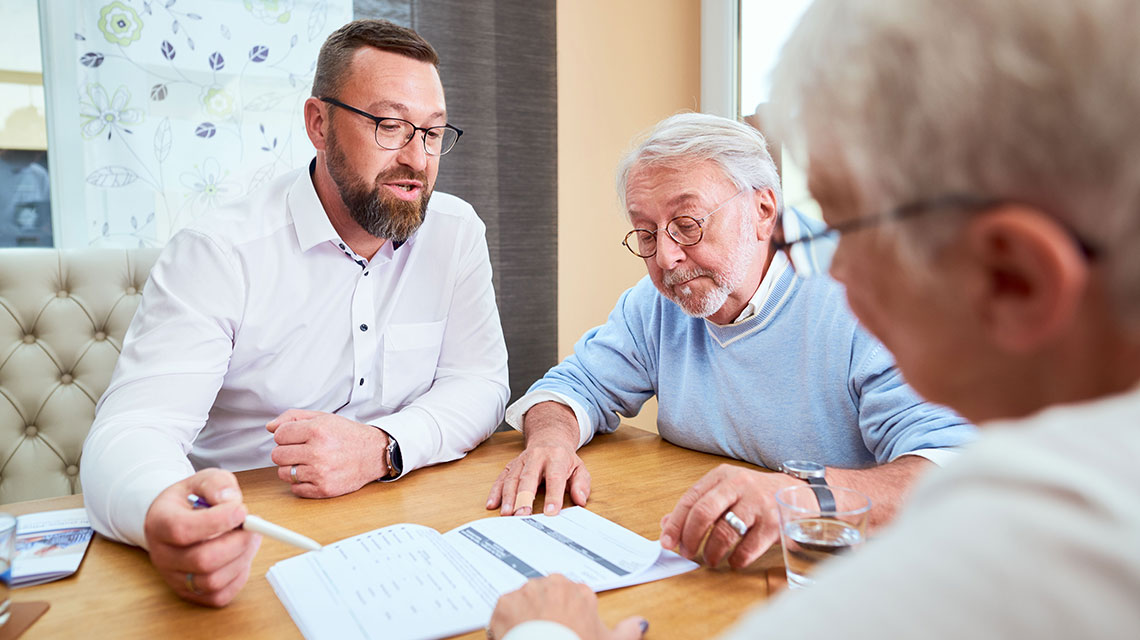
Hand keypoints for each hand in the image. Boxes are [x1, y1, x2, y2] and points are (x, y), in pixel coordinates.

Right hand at [143, 469, 261, 606]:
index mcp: (159, 522)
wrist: (175, 520)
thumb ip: (217, 485)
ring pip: (212, 581)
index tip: (242, 510)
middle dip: (237, 543)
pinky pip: (219, 596)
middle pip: (201, 560)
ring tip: (250, 538)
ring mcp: (174, 577)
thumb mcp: (202, 480)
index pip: (182, 529)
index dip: (217, 522)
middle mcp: (162, 554)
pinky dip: (238, 577)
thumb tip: (231, 501)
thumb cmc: (191, 500)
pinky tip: (241, 555)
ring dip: (241, 559)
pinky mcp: (190, 592)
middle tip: (254, 527)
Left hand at [267, 409, 388, 497]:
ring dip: (292, 468)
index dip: (285, 436)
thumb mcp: (323, 418)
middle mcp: (318, 451)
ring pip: (283, 473)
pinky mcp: (323, 489)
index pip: (279, 435)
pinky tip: (313, 474)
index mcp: (317, 430)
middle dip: (286, 452)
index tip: (295, 437)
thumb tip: (270, 427)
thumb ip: (294, 417)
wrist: (373, 453)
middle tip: (301, 450)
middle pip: (277, 455)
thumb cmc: (348, 435)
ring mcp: (320, 472)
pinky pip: (295, 489)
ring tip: (307, 462)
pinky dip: (301, 483)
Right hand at [486, 403, 589, 515]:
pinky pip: (501, 478)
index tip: (551, 512)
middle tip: (522, 515)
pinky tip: (492, 504)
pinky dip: (495, 492)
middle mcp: (536, 457)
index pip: (555, 477)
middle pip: (529, 477)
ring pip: (512, 478)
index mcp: (556, 457)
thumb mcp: (579, 468)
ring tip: (507, 514)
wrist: (549, 438)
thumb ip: (581, 484)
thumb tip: (580, 500)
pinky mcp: (511, 466)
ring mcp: (521, 461)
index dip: (553, 496)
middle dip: (524, 497)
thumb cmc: (564, 458)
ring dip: (508, 497)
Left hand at [489, 574, 646, 639]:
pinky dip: (506, 624)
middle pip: (547, 596)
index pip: (572, 598)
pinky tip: (513, 638)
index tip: (565, 631)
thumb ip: (629, 631)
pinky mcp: (504, 603)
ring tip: (529, 639)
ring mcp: (527, 592)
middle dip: (546, 612)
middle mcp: (554, 585)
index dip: (567, 617)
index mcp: (580, 592)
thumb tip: (641, 623)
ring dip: (524, 616)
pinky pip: (503, 612)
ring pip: (524, 602)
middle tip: (546, 636)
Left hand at [659, 464, 796, 568]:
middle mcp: (739, 486)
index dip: (675, 523)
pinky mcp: (773, 523)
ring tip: (709, 559)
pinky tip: (733, 561)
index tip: (667, 541)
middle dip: (690, 537)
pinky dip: (736, 559)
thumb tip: (667, 525)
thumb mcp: (725, 491)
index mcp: (722, 476)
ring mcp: (757, 504)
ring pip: (724, 532)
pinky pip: (748, 548)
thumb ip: (697, 506)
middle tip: (686, 552)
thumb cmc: (754, 495)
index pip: (690, 499)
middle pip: (704, 513)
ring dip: (711, 551)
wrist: (797, 494)